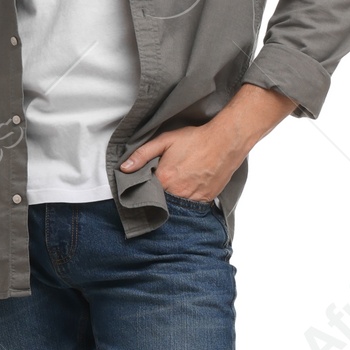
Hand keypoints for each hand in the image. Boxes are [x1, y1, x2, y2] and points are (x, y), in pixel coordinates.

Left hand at [119, 124, 239, 201]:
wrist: (225, 141)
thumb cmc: (195, 139)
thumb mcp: (165, 140)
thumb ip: (142, 154)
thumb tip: (124, 168)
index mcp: (164, 179)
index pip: (145, 194)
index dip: (143, 191)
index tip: (143, 187)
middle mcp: (177, 193)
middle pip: (160, 203)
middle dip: (157, 199)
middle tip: (160, 188)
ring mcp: (193, 199)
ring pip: (176, 208)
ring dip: (172, 203)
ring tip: (174, 190)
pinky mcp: (206, 200)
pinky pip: (192, 209)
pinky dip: (187, 205)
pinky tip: (187, 192)